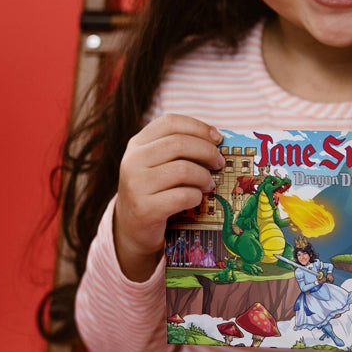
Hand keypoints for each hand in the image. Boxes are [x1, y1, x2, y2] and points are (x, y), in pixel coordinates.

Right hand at [113, 114, 223, 281]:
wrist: (132, 228)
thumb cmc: (154, 191)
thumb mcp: (158, 164)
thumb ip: (179, 149)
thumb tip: (216, 139)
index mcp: (137, 144)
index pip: (170, 122)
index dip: (198, 127)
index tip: (217, 138)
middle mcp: (132, 161)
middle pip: (179, 143)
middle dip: (207, 152)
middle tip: (219, 162)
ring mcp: (136, 185)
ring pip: (183, 169)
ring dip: (204, 177)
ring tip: (209, 184)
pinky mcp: (145, 209)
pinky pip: (183, 196)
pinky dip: (197, 196)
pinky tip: (197, 199)